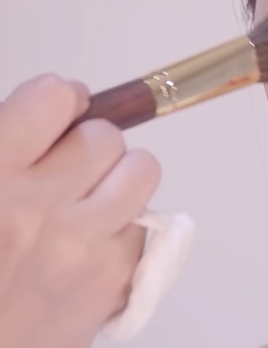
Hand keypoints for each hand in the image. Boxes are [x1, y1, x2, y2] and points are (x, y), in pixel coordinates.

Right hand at [0, 74, 158, 347]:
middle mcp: (38, 209)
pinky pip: (144, 223)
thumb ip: (8, 145)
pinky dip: (122, 226)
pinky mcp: (113, 279)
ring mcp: (82, 246)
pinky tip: (88, 242)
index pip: (52, 100)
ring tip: (88, 197)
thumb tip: (57, 103)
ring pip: (141, 170)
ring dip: (119, 176)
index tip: (60, 107)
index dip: (60, 98)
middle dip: (89, 144)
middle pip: (105, 136)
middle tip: (67, 166)